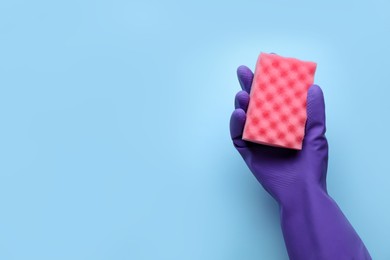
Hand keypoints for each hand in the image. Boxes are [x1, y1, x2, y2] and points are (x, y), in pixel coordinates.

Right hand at [230, 65, 327, 204]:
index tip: (269, 63)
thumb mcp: (317, 134)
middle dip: (250, 86)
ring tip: (242, 94)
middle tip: (244, 71)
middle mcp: (269, 128)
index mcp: (285, 122)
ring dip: (242, 104)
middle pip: (256, 103)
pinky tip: (238, 114)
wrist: (302, 191)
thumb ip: (315, 112)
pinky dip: (236, 125)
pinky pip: (238, 137)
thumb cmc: (311, 165)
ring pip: (245, 118)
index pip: (276, 97)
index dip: (271, 81)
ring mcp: (257, 140)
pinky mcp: (248, 153)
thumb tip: (314, 88)